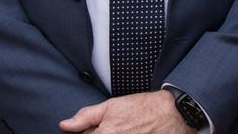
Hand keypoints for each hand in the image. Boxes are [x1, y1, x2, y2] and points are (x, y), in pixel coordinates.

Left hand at [59, 90, 194, 133]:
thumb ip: (85, 117)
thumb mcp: (112, 106)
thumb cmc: (143, 108)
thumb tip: (64, 125)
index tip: (101, 126)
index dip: (90, 131)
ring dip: (113, 133)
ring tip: (126, 129)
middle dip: (101, 133)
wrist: (173, 114)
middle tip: (117, 126)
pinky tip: (132, 132)